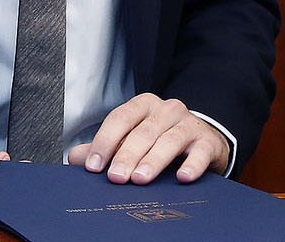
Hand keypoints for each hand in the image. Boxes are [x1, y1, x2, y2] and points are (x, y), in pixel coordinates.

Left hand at [71, 93, 230, 183]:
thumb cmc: (160, 140)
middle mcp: (167, 110)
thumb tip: (76, 157)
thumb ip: (106, 147)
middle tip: (116, 177)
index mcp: (144, 106)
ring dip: (154, 160)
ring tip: (140, 178)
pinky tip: (182, 177)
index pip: (121, 118)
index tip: (93, 165)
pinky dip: (192, 164)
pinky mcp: (208, 142)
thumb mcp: (132, 139)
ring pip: (170, 140)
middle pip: (144, 131)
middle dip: (127, 155)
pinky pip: (200, 152)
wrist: (203, 141)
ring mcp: (190, 124)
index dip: (105, 140)